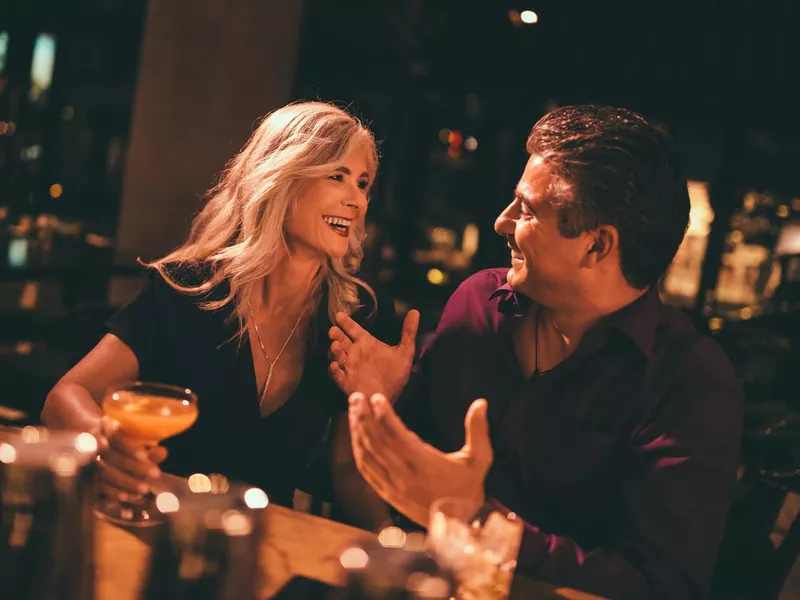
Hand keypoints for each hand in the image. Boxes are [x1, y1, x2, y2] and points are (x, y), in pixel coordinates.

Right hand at [94, 416, 166, 501]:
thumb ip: (149, 450)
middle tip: (156, 474)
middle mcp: (94, 446)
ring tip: (145, 490)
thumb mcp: (136, 445)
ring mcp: (89, 464)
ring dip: (126, 483)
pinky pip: (99, 490)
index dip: (130, 448)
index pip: (117, 439)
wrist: (94, 453)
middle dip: (134, 467)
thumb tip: (163, 453)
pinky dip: (113, 496)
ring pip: (106, 474)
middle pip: (113, 458)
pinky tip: (127, 502)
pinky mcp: (88, 482)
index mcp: (106, 431)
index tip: (145, 456)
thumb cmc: (123, 447)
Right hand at [329, 309, 419, 398]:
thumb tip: (415, 312)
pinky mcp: (346, 382)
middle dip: (336, 335)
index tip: (339, 315)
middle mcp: (355, 353)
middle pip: (341, 340)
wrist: (391, 396)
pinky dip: (334, 370)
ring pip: (336, 356)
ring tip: (336, 346)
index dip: (346, 322)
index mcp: (366, 344)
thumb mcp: (405, 352)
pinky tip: (335, 365)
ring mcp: (349, 367)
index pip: (353, 329)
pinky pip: (336, 375)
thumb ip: (408, 332)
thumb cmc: (395, 375)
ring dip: (334, 351)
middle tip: (334, 330)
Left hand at [348, 392, 492, 525]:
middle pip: (376, 443)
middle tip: (356, 397)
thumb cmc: (469, 488)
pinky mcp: (387, 494)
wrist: (458, 525)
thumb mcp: (479, 459)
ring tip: (353, 410)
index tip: (375, 397)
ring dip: (357, 432)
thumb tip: (481, 402)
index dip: (384, 415)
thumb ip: (478, 430)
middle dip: (363, 418)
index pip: (397, 436)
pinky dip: (358, 451)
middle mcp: (404, 476)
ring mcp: (393, 487)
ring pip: (367, 456)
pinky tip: (356, 436)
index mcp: (425, 465)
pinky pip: (366, 470)